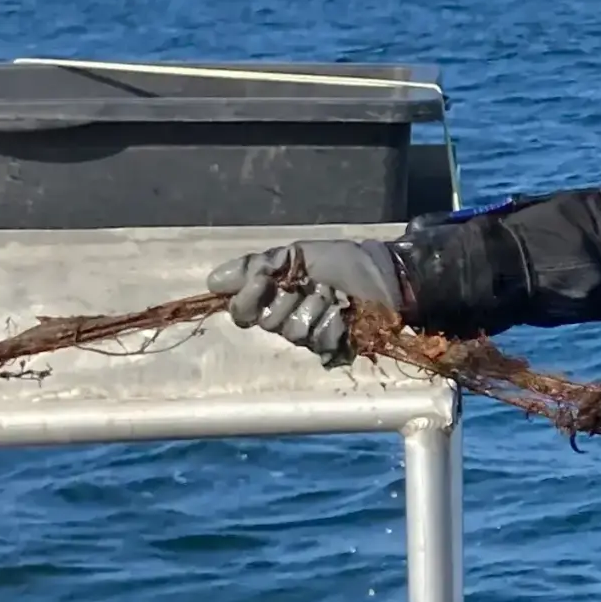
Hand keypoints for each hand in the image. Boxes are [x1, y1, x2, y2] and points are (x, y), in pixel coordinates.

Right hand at [206, 241, 404, 366]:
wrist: (388, 274)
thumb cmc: (345, 261)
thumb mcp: (298, 254)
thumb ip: (256, 266)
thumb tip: (212, 282)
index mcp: (276, 295)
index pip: (242, 311)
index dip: (249, 299)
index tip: (263, 281)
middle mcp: (288, 318)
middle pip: (267, 322)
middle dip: (289, 299)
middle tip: (312, 284)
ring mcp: (311, 335)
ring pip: (294, 332)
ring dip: (315, 308)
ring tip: (335, 296)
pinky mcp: (334, 347)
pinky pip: (320, 341)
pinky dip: (333, 323)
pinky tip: (346, 312)